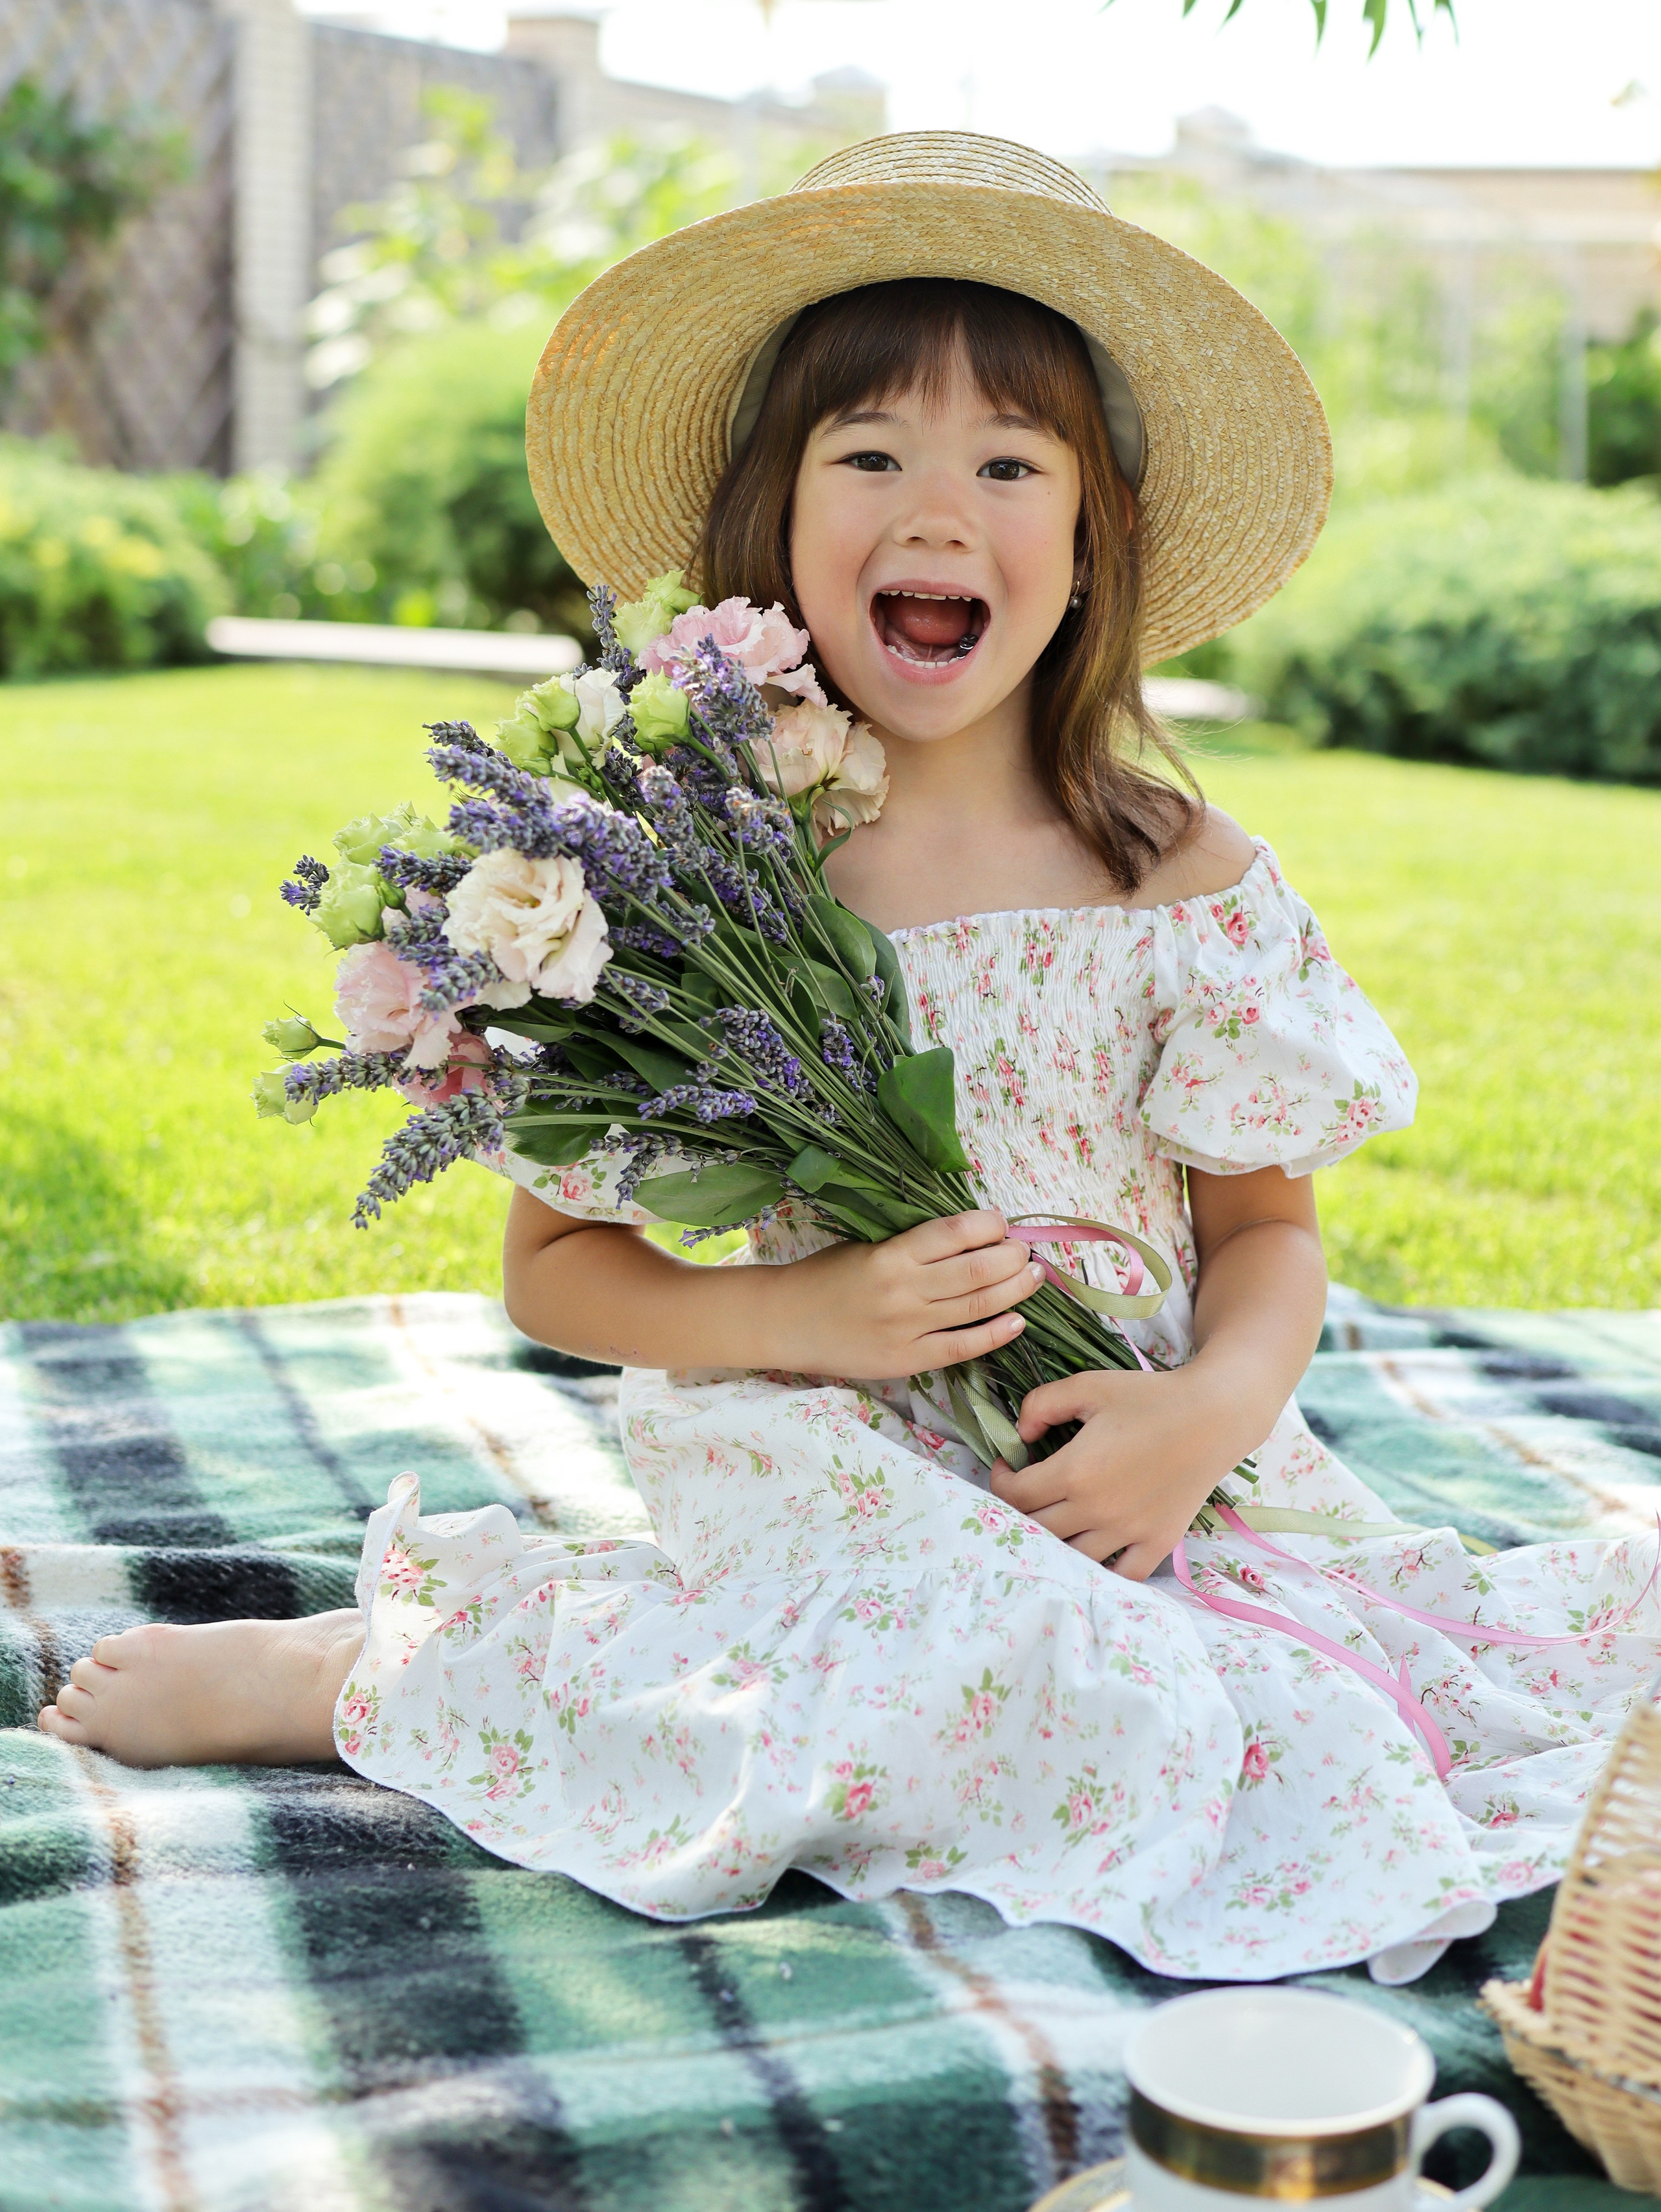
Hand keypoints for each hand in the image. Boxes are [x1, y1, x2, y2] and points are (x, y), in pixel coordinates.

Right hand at [773, 1209, 1043, 1380]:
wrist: (786, 1321)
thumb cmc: (825, 1276)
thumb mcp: (865, 1245)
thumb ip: (912, 1243)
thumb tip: (970, 1236)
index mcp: (891, 1253)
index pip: (955, 1232)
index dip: (989, 1225)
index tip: (1002, 1222)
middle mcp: (903, 1289)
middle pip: (975, 1270)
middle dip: (1011, 1257)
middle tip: (1027, 1250)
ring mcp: (907, 1327)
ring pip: (976, 1306)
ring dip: (1014, 1290)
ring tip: (1033, 1276)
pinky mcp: (907, 1359)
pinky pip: (961, 1347)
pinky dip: (994, 1334)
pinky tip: (1018, 1321)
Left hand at [989, 1363, 1250, 1581]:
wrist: (1213, 1415)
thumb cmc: (1149, 1397)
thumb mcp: (1088, 1386)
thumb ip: (1042, 1404)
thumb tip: (1020, 1434)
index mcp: (1075, 1472)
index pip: (1015, 1495)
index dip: (999, 1481)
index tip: (1007, 1466)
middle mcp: (1098, 1510)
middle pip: (1037, 1530)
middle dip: (1021, 1510)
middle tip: (1026, 1492)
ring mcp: (1129, 1532)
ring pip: (1072, 1558)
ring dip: (1055, 1541)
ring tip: (1056, 1519)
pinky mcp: (1158, 1542)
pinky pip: (1122, 1575)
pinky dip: (1104, 1570)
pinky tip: (1095, 1548)